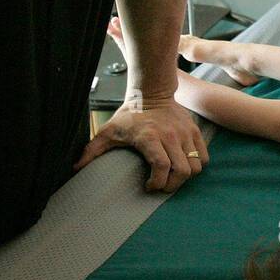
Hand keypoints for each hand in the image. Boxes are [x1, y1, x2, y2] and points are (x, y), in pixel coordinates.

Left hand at [74, 96, 208, 192]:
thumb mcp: (108, 131)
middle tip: (162, 185)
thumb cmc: (129, 115)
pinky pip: (204, 157)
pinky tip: (182, 164)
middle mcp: (170, 136)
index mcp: (149, 137)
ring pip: (195, 166)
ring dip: (185, 177)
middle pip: (182, 171)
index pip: (161, 166)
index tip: (148, 186)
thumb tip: (75, 169)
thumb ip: (91, 150)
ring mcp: (185, 133)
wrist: (152, 92)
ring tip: (172, 176)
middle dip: (172, 185)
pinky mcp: (194, 131)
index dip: (157, 183)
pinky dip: (196, 165)